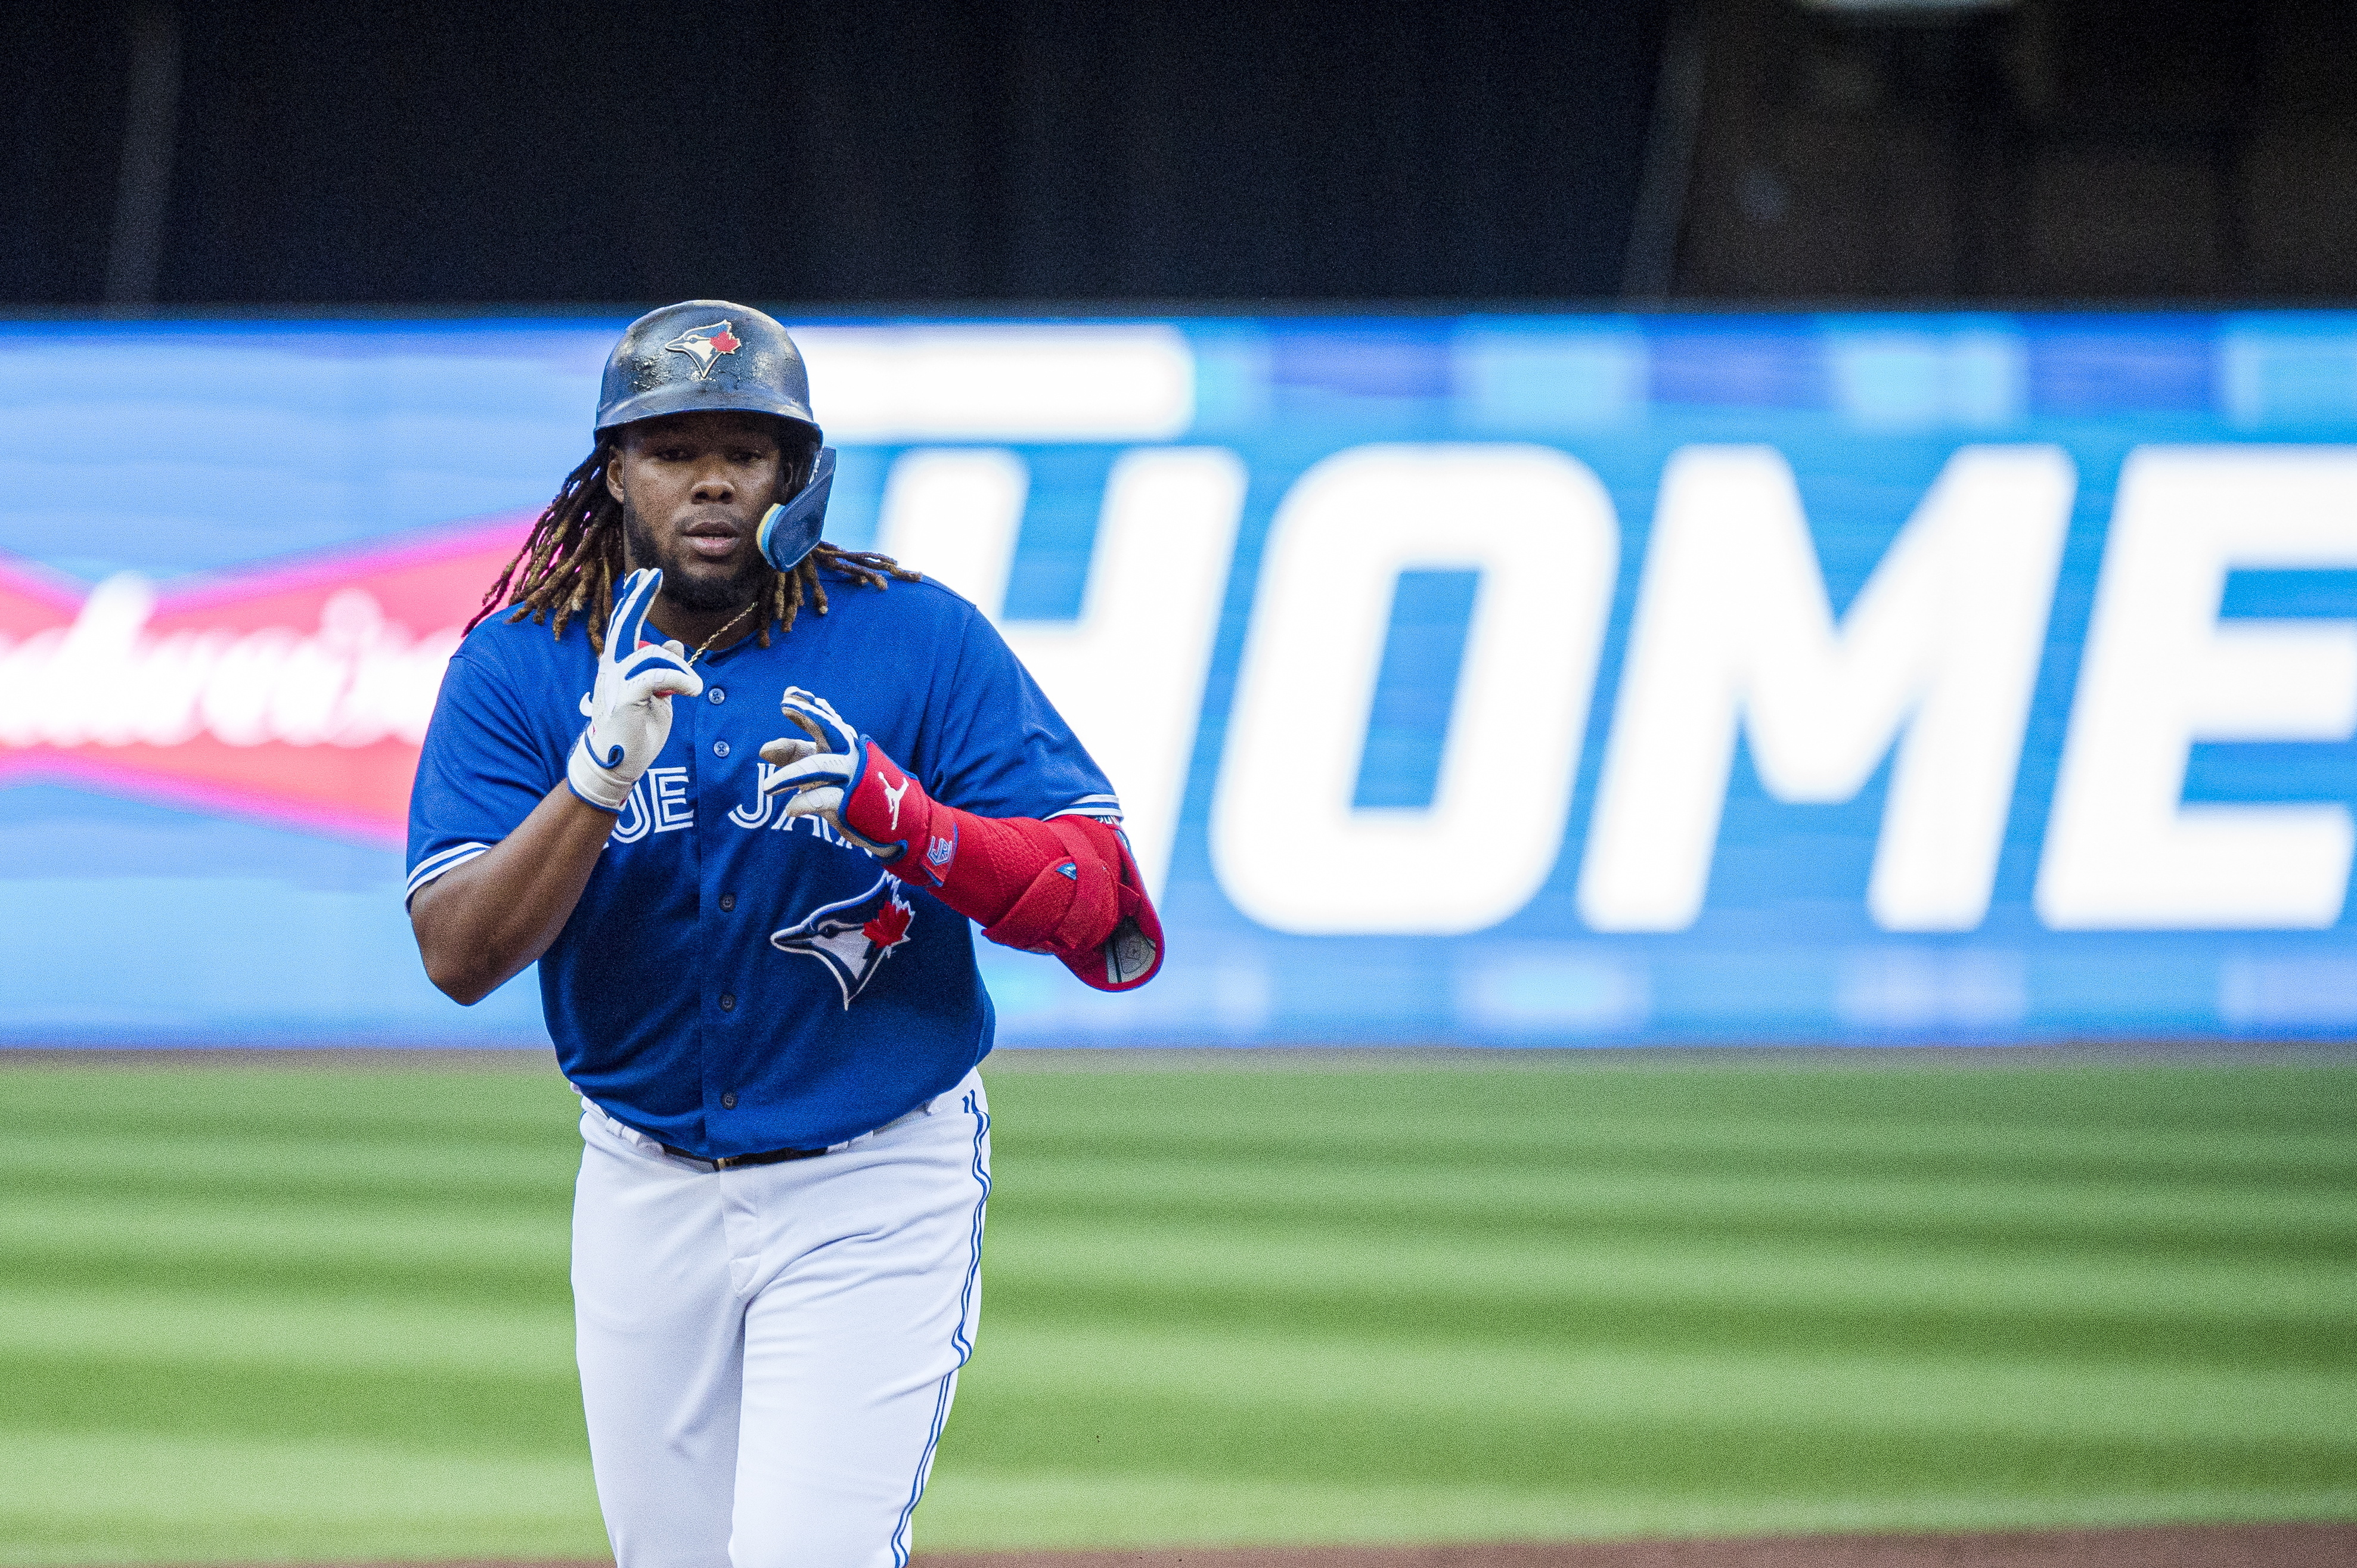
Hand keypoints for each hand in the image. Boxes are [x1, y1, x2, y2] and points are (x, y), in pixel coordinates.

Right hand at [566, 568, 703, 811]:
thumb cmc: (636, 731)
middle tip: (652, 574)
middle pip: (624, 625)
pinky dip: (680, 680)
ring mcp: (615, 682)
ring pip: (653, 656)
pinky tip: (692, 690)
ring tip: (693, 689)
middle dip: (639, 598)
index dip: (635, 600)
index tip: (646, 576)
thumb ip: (662, 670)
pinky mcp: (625, 697)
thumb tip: (675, 643)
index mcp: (618, 665)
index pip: (624, 625)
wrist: (616, 764)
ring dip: (680, 671)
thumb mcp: (656, 696)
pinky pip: (657, 676)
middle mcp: (612, 668)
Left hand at [760, 687, 911, 860]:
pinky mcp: (852, 801)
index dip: (806, 706)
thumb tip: (763, 749)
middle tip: (786, 704)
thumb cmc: (851, 790)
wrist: (896, 820)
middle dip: (808, 714)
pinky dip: (805, 803)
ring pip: (818, 766)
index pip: (823, 720)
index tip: (789, 694)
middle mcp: (849, 754)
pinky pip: (824, 798)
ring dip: (790, 776)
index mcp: (842, 744)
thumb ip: (794, 756)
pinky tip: (791, 810)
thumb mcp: (820, 770)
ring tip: (767, 788)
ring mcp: (852, 776)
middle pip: (829, 729)